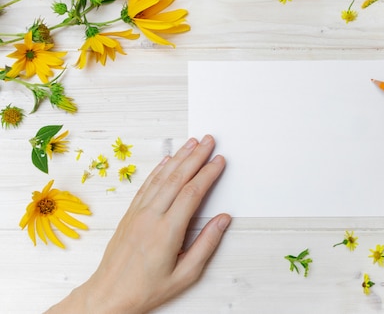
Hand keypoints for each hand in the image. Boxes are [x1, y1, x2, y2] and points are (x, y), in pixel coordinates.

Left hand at [47, 135, 230, 313]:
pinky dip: (159, 170)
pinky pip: (146, 185)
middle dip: (196, 156)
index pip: (192, 193)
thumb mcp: (185, 275)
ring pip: (162, 178)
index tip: (219, 161)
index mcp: (167, 231)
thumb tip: (223, 220)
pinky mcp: (130, 214)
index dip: (208, 174)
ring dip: (179, 157)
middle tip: (209, 141)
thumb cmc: (146, 289)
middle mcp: (151, 217)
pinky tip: (167, 160)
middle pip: (178, 178)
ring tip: (192, 142)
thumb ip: (206, 245)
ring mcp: (138, 213)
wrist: (109, 295)